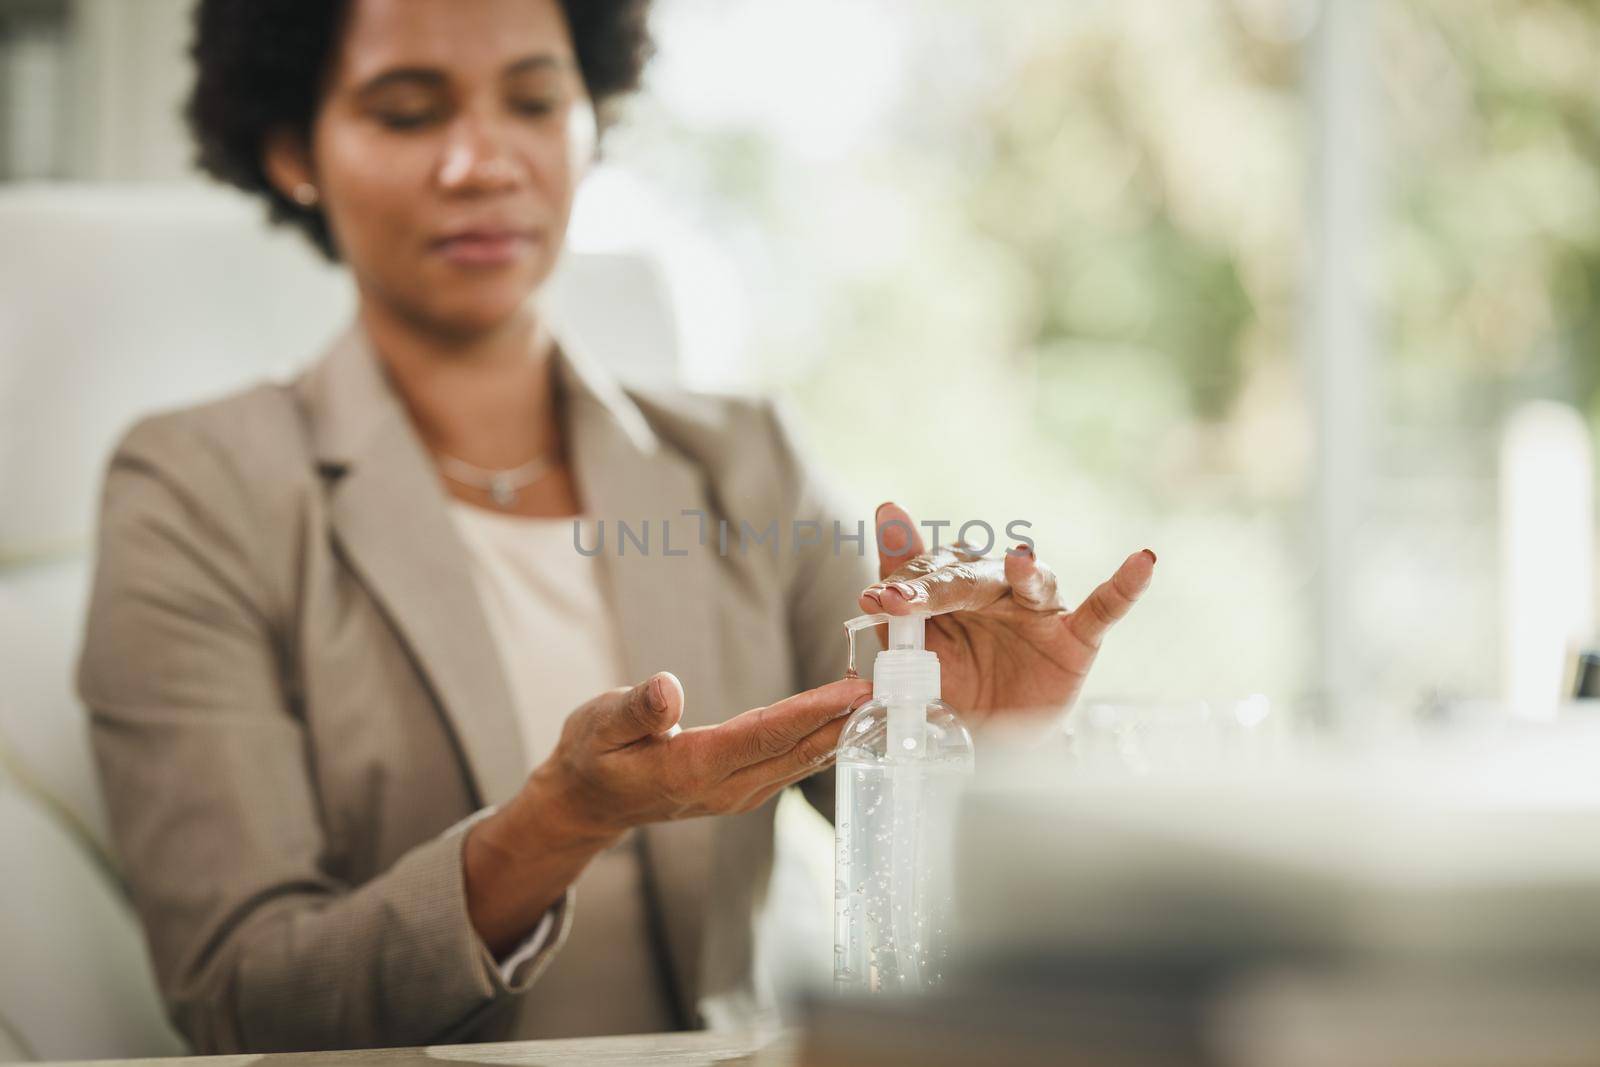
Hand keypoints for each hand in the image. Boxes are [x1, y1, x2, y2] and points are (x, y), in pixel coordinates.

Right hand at [466, 672, 869, 954]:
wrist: (588, 801)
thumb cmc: (591, 754)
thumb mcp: (596, 724)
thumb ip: (634, 709)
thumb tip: (667, 688)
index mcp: (693, 767)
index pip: (766, 734)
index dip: (813, 710)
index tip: (855, 688)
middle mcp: (725, 788)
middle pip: (798, 749)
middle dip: (846, 718)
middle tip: (893, 684)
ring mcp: (738, 794)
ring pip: (802, 759)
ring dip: (843, 729)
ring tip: (885, 696)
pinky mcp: (744, 789)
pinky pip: (794, 763)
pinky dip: (824, 739)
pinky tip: (851, 718)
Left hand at [858, 502, 1153, 720]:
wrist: (989, 744)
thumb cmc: (952, 685)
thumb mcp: (914, 646)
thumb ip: (897, 597)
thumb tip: (883, 529)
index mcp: (953, 589)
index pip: (926, 576)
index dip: (902, 586)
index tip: (874, 600)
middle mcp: (996, 590)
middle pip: (969, 577)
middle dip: (935, 587)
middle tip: (899, 599)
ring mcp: (1038, 612)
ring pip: (1030, 582)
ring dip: (1023, 572)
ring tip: (1019, 561)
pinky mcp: (1076, 638)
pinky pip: (1105, 608)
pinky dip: (1126, 585)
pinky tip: (1143, 560)